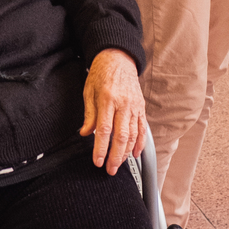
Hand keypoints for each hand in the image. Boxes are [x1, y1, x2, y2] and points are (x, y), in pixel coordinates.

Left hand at [80, 48, 144, 174]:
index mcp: (108, 100)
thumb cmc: (102, 74)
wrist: (118, 59)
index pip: (105, 130)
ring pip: (133, 135)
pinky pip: (142, 128)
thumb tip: (86, 133)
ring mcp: (134, 106)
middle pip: (121, 136)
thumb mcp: (89, 91)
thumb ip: (89, 114)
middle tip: (110, 169)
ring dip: (127, 152)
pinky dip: (140, 143)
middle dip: (116, 156)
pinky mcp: (141, 108)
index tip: (98, 161)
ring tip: (120, 164)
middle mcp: (123, 104)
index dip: (101, 148)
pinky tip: (136, 153)